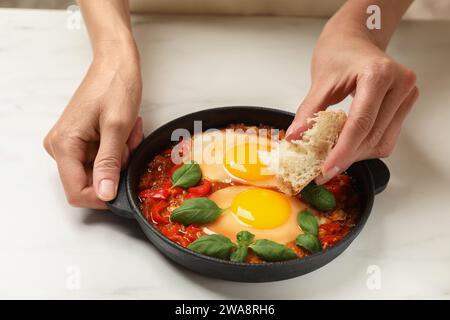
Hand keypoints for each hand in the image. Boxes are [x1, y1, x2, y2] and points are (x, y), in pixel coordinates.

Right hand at [44, 43, 142, 207]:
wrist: (116, 63)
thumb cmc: (116, 86)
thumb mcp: (117, 127)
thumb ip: (109, 163)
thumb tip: (104, 195)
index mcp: (64, 145)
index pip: (77, 192)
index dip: (102, 196)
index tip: (124, 184)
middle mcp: (60, 147)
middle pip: (91, 181)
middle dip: (116, 168)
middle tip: (128, 142)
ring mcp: (71, 144)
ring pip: (101, 170)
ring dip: (121, 156)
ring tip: (128, 132)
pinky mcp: (81, 140)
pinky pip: (103, 157)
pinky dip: (119, 149)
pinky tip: (126, 130)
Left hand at [286, 27, 417, 184]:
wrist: (355, 39)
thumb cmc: (339, 53)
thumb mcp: (320, 82)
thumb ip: (309, 113)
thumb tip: (295, 138)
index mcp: (378, 75)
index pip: (360, 123)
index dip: (342, 151)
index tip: (325, 170)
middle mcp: (399, 85)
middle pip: (372, 136)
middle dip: (346, 157)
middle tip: (322, 170)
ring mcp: (406, 95)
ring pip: (382, 142)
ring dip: (356, 155)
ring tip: (332, 158)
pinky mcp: (405, 105)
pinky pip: (386, 138)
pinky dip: (364, 147)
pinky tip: (347, 147)